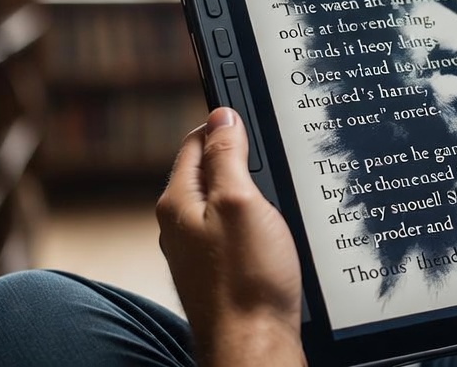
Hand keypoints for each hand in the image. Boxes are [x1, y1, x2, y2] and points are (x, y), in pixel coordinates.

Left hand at [156, 107, 305, 366]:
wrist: (252, 345)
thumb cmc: (247, 280)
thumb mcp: (241, 202)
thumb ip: (227, 157)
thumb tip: (221, 117)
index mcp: (178, 201)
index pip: (195, 143)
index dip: (224, 124)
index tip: (251, 113)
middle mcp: (180, 225)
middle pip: (208, 171)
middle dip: (239, 157)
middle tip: (273, 153)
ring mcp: (197, 251)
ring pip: (222, 203)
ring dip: (248, 192)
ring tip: (278, 191)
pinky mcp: (217, 272)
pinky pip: (232, 231)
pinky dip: (253, 222)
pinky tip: (275, 231)